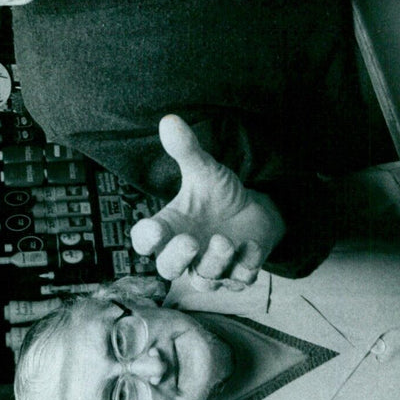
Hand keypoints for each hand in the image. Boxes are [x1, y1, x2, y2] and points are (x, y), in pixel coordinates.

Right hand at [130, 115, 285, 290]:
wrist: (254, 208)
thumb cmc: (218, 194)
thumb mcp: (204, 171)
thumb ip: (186, 151)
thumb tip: (170, 120)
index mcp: (169, 228)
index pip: (145, 240)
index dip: (146, 238)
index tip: (153, 229)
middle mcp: (186, 253)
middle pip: (168, 269)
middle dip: (178, 258)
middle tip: (190, 241)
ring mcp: (212, 267)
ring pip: (205, 279)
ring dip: (215, 262)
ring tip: (226, 239)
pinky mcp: (239, 273)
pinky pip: (240, 278)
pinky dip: (246, 265)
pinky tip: (251, 245)